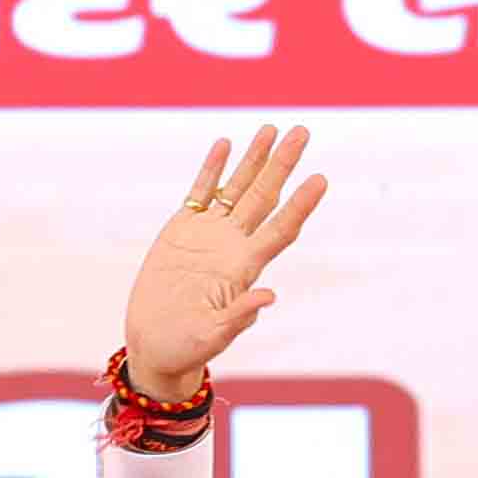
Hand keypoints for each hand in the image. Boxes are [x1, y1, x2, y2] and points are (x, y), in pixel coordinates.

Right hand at [120, 125, 326, 403]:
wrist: (156, 346)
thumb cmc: (186, 348)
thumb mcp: (212, 337)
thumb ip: (239, 316)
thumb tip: (269, 296)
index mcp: (244, 269)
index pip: (280, 229)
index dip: (301, 204)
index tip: (321, 179)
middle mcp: (232, 246)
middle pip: (264, 197)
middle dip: (283, 164)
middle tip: (303, 132)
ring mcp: (208, 236)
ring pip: (236, 188)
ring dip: (254, 159)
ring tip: (271, 129)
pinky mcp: (181, 231)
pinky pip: (199, 193)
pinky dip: (212, 169)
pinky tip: (225, 144)